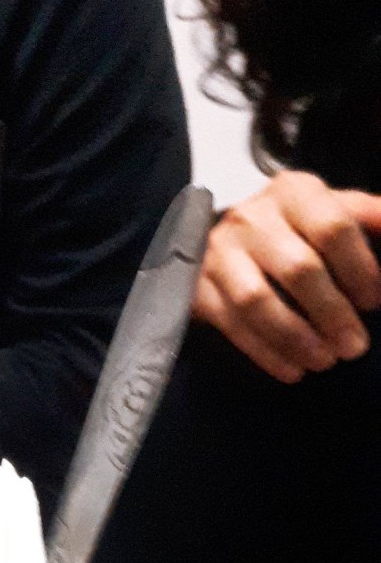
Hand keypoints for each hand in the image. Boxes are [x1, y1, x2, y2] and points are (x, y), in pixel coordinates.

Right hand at [194, 172, 380, 381]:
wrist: (220, 239)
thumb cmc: (290, 228)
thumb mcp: (329, 210)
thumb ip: (368, 218)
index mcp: (294, 192)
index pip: (332, 229)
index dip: (358, 269)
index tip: (373, 301)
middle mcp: (252, 218)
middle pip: (298, 269)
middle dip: (331, 313)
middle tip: (354, 347)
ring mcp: (220, 254)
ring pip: (258, 301)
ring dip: (295, 338)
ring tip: (324, 361)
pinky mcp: (199, 288)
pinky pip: (232, 325)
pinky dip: (265, 353)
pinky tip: (292, 370)